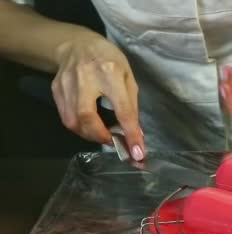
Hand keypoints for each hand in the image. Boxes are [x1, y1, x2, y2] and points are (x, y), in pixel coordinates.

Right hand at [51, 32, 144, 160]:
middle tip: (113, 142)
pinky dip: (79, 128)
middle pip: (88, 117)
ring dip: (90, 135)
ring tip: (102, 135)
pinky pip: (66, 117)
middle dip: (102, 137)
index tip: (138, 152)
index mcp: (111, 73)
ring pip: (73, 121)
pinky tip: (89, 127)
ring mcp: (67, 84)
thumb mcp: (128, 77)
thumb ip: (132, 106)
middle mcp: (86, 78)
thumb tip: (136, 134)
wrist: (77, 45)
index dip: (130, 133)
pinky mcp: (56, 89)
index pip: (123, 109)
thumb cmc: (110, 60)